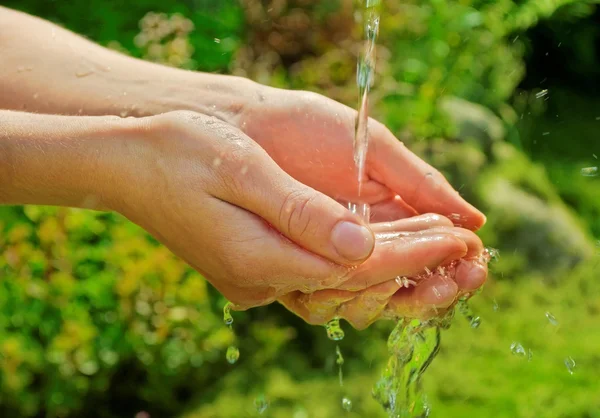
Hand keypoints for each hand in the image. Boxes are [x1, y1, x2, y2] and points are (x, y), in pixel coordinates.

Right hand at [114, 111, 484, 311]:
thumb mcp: (241, 172)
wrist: (128, 162)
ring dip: (396, 269)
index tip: (462, 236)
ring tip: (448, 250)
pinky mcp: (256, 266)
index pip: (356, 267)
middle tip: (473, 251)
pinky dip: (364, 262)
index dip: (413, 253)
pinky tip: (392, 245)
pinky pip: (322, 275)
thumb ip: (301, 214)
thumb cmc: (180, 153)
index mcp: (258, 259)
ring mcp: (257, 277)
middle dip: (418, 269)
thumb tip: (361, 244)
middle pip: (356, 285)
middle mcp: (261, 279)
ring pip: (342, 286)